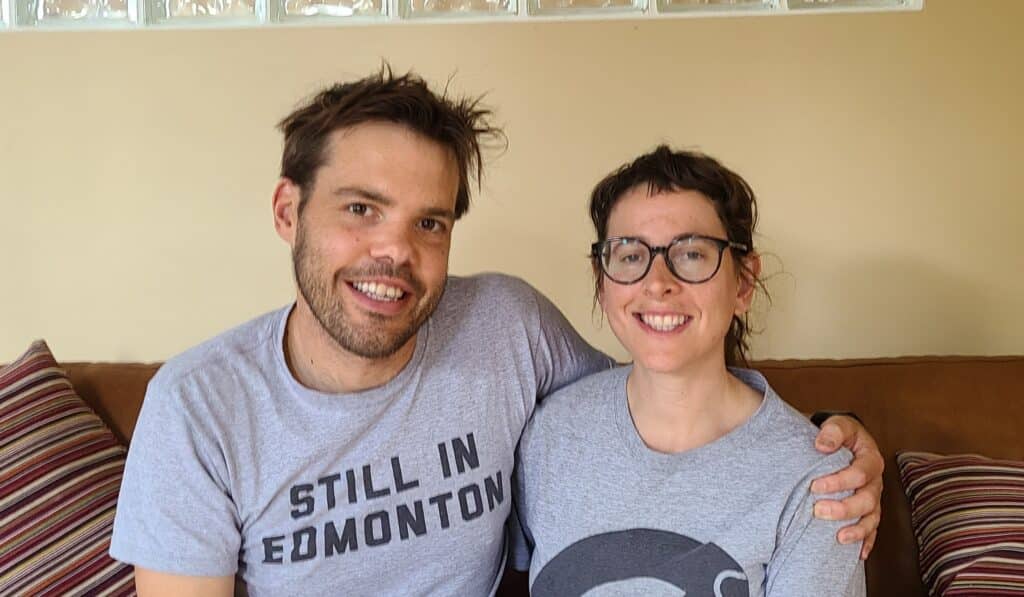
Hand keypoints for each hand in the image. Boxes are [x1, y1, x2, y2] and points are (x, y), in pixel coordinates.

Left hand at [810, 414, 883, 559]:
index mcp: (871, 459)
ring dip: (857, 530)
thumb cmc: (839, 433)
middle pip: (867, 500)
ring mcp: (873, 498)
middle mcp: (876, 482)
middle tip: (819, 511)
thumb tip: (822, 445)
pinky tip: (858, 554)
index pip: (860, 474)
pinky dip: (867, 542)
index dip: (838, 481)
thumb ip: (832, 431)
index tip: (814, 485)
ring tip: (839, 537)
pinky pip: (872, 529)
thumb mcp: (838, 424)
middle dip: (844, 508)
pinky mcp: (868, 510)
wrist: (841, 441)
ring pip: (872, 518)